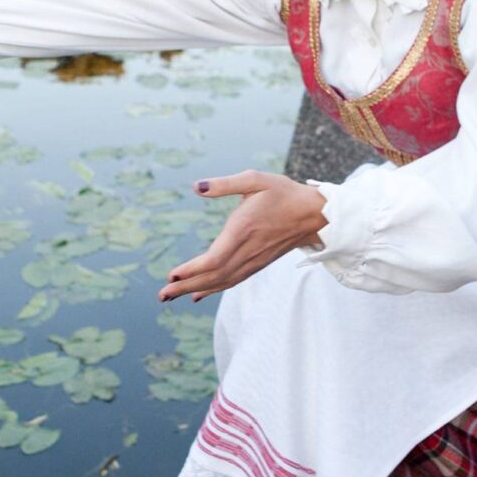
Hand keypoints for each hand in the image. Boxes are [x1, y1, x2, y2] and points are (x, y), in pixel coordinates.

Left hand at [159, 171, 327, 302]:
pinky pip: (232, 280)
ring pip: (221, 281)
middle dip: (185, 287)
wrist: (314, 214)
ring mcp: (253, 260)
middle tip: (161, 295)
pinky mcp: (257, 263)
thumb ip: (224, 184)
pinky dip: (213, 288)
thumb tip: (195, 187)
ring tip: (171, 296)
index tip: (171, 275)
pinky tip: (197, 294)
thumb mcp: (255, 180)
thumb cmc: (283, 193)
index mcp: (243, 230)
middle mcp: (247, 251)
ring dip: (195, 290)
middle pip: (213, 276)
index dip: (192, 270)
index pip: (214, 259)